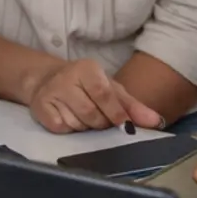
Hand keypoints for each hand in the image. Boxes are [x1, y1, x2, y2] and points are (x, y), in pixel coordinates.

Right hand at [26, 58, 163, 133]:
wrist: (47, 79)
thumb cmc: (86, 85)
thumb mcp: (112, 89)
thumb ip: (133, 106)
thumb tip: (156, 122)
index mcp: (87, 69)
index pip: (104, 94)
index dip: (116, 113)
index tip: (125, 126)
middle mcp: (66, 78)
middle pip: (92, 114)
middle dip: (102, 123)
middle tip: (102, 119)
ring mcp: (51, 93)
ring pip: (77, 124)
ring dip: (86, 127)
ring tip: (84, 116)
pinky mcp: (40, 109)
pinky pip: (62, 129)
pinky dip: (70, 129)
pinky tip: (69, 117)